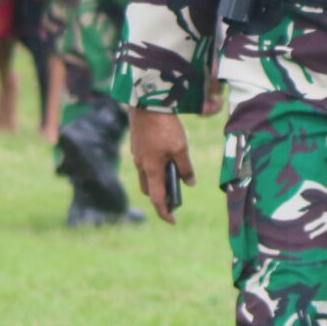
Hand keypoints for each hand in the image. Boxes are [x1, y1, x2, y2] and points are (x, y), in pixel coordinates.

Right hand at [129, 108, 193, 225]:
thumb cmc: (165, 127)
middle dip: (160, 196)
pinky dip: (155, 167)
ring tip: (174, 177)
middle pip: (149, 189)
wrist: (147, 104)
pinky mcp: (137, 145)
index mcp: (151, 169)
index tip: (173, 221)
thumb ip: (185, 167)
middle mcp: (141, 165)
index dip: (165, 212)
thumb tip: (189, 183)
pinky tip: (167, 158)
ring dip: (157, 181)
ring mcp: (137, 155)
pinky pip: (145, 162)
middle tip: (175, 198)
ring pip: (146, 175)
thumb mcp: (181, 148)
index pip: (157, 198)